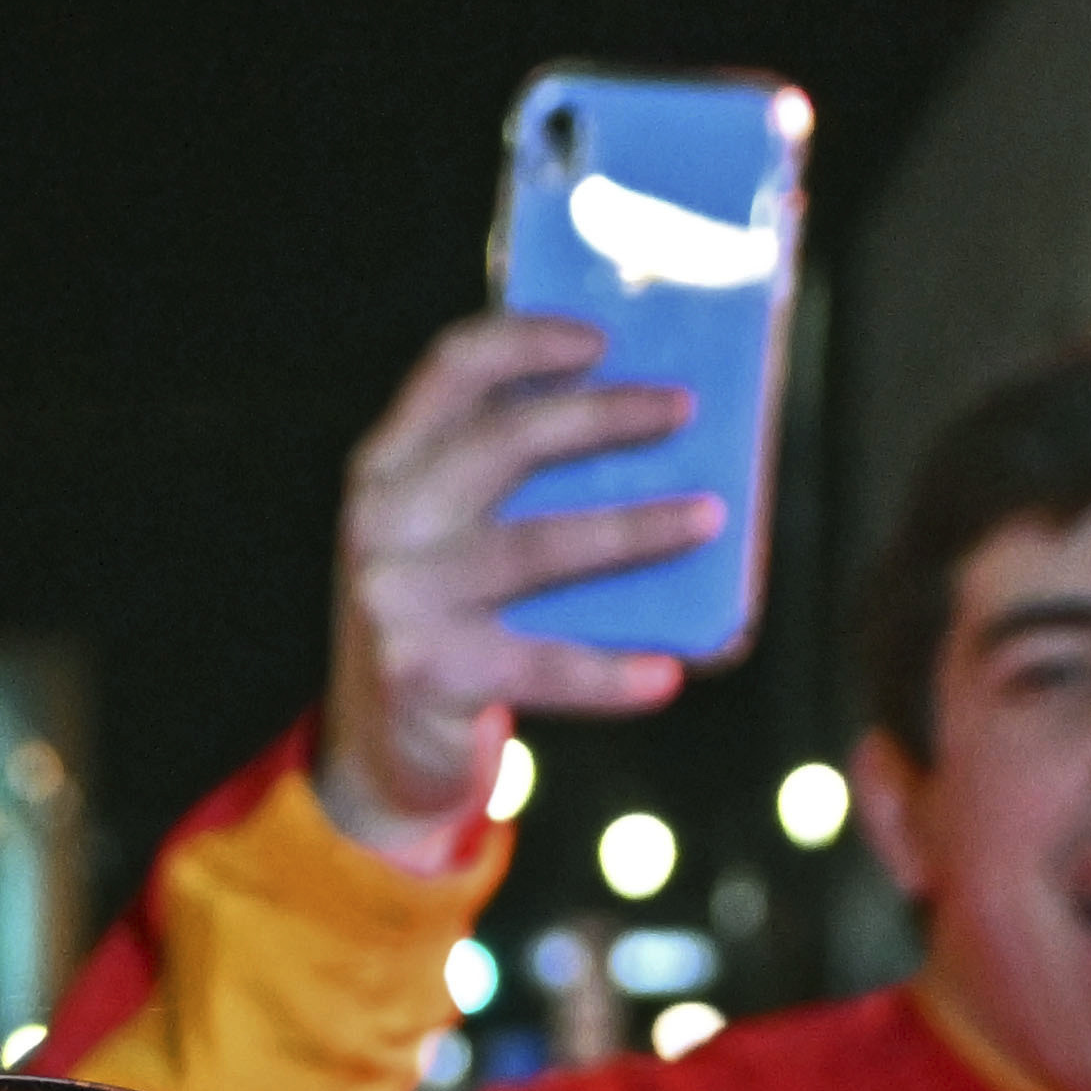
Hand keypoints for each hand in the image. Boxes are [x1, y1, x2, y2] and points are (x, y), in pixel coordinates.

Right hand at [317, 316, 712, 866]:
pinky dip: (611, 675)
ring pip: (538, 547)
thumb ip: (503, 479)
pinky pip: (541, 666)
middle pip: (505, 442)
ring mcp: (397, 599)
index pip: (450, 369)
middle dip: (604, 416)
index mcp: (385, 465)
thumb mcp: (447, 535)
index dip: (527, 339)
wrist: (381, 751)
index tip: (602, 339)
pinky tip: (667, 674)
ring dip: (636, 527)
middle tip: (683, 408)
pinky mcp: (427, 674)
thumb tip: (640, 426)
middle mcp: (380, 521)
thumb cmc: (448, 619)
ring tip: (710, 518)